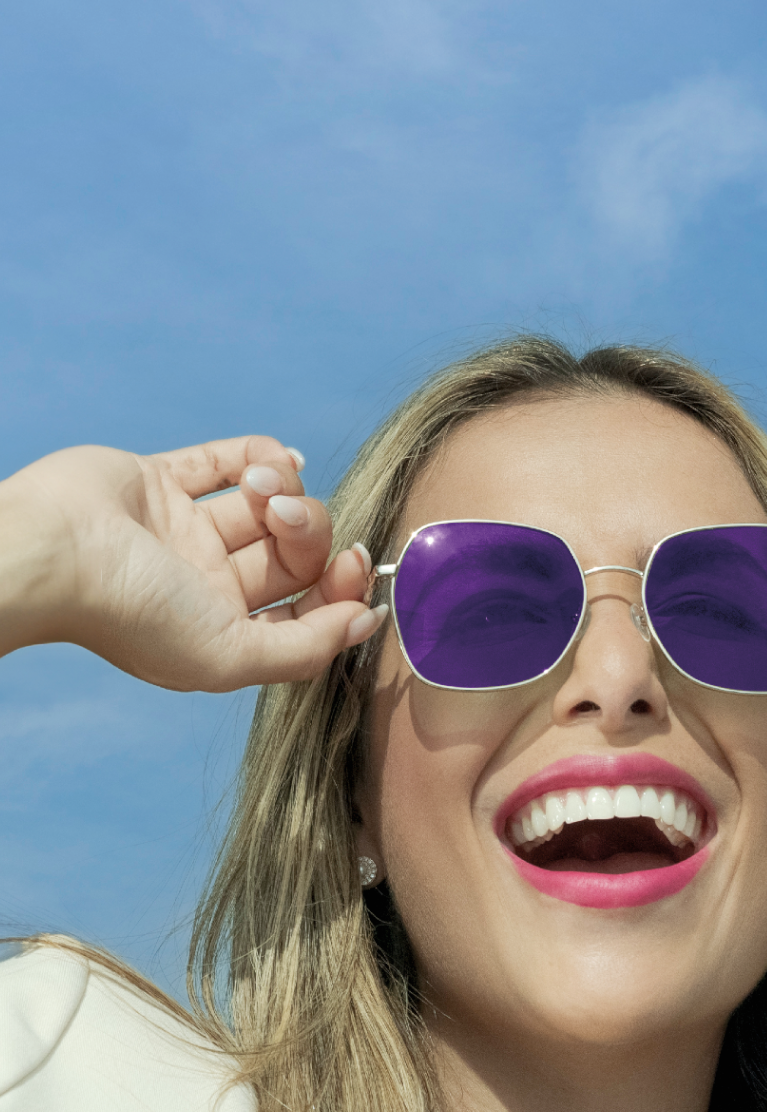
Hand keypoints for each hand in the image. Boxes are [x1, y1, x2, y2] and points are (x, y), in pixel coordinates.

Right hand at [0, 435, 382, 691]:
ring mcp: (184, 530)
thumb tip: (369, 624)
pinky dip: (262, 454)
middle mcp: (206, 583)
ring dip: (284, 488)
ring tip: (259, 487)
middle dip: (308, 529)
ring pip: (269, 503)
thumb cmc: (133, 615)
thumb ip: (307, 649)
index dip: (339, 588)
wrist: (53, 552)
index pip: (306, 608)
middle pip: (293, 553)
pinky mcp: (162, 480)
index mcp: (222, 630)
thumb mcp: (229, 657)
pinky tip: (271, 460)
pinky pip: (229, 459)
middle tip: (283, 518)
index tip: (353, 565)